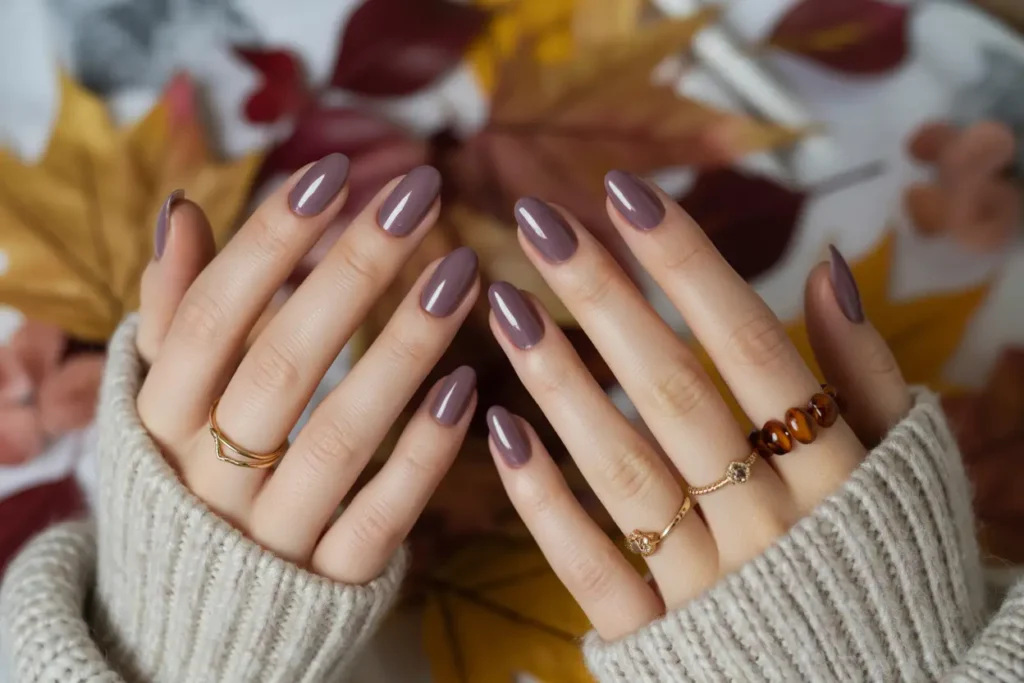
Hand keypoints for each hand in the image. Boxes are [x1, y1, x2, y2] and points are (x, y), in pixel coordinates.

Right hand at [134, 156, 479, 582]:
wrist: (200, 610)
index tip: (335, 174)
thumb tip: (180, 211)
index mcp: (161, 420)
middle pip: (283, 365)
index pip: (210, 318)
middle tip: (421, 196)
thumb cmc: (194, 470)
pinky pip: (381, 518)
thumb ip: (175, 312)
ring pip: (340, 437)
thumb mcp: (165, 398)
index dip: (270, 242)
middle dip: (354, 272)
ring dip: (406, 350)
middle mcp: (208, 477)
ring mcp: (271, 534)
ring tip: (463, 275)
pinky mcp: (329, 579)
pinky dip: (424, 455)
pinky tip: (467, 389)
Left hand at [485, 180, 911, 639]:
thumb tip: (829, 267)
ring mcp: (708, 581)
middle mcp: (768, 521)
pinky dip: (544, 500)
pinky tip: (497, 428)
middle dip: (604, 299)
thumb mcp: (906, 464)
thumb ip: (869, 372)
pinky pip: (592, 566)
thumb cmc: (889, 558)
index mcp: (834, 469)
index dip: (685, 263)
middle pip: (675, 393)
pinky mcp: (659, 636)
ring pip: (624, 471)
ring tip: (504, 305)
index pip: (750, 345)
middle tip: (537, 220)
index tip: (622, 191)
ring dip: (560, 383)